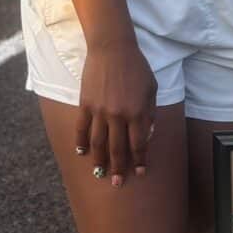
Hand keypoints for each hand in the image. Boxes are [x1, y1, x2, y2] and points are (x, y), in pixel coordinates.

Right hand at [77, 41, 156, 187]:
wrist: (112, 48)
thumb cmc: (136, 67)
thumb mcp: (152, 89)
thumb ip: (150, 113)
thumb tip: (148, 134)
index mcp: (137, 112)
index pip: (138, 144)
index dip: (139, 160)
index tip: (140, 172)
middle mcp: (118, 116)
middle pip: (117, 149)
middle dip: (119, 168)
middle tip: (118, 184)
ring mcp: (100, 111)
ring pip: (98, 143)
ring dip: (99, 161)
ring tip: (100, 174)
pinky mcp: (85, 104)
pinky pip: (82, 128)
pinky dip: (81, 142)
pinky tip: (81, 153)